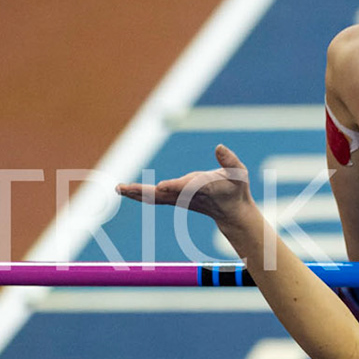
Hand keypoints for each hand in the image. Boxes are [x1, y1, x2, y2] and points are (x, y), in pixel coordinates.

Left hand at [115, 144, 254, 221]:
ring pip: (154, 197)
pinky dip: (140, 194)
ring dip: (136, 193)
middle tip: (123, 188)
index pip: (186, 187)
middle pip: (161, 195)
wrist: (232, 212)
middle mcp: (187, 195)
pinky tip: (127, 191)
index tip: (162, 186)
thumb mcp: (239, 173)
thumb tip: (219, 147)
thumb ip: (230, 160)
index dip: (175, 186)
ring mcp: (180, 199)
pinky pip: (154, 198)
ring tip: (118, 188)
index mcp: (203, 188)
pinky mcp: (176, 199)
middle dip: (142, 191)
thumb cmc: (237, 189)